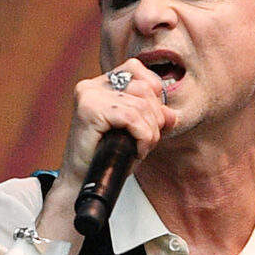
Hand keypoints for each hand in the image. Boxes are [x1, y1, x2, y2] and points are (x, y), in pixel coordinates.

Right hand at [43, 58, 173, 241]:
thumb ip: (154, 117)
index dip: (154, 95)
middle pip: (144, 87)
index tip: (150, 123)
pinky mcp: (89, 109)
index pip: (138, 69)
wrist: (82, 184)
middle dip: (155, 118)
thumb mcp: (136, 132)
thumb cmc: (107, 159)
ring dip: (150, 132)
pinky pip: (131, 117)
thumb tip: (172, 115)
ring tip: (140, 148)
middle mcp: (92, 85)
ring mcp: (89, 96)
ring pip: (141, 104)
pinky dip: (142, 136)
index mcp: (101, 84)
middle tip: (145, 142)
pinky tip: (137, 150)